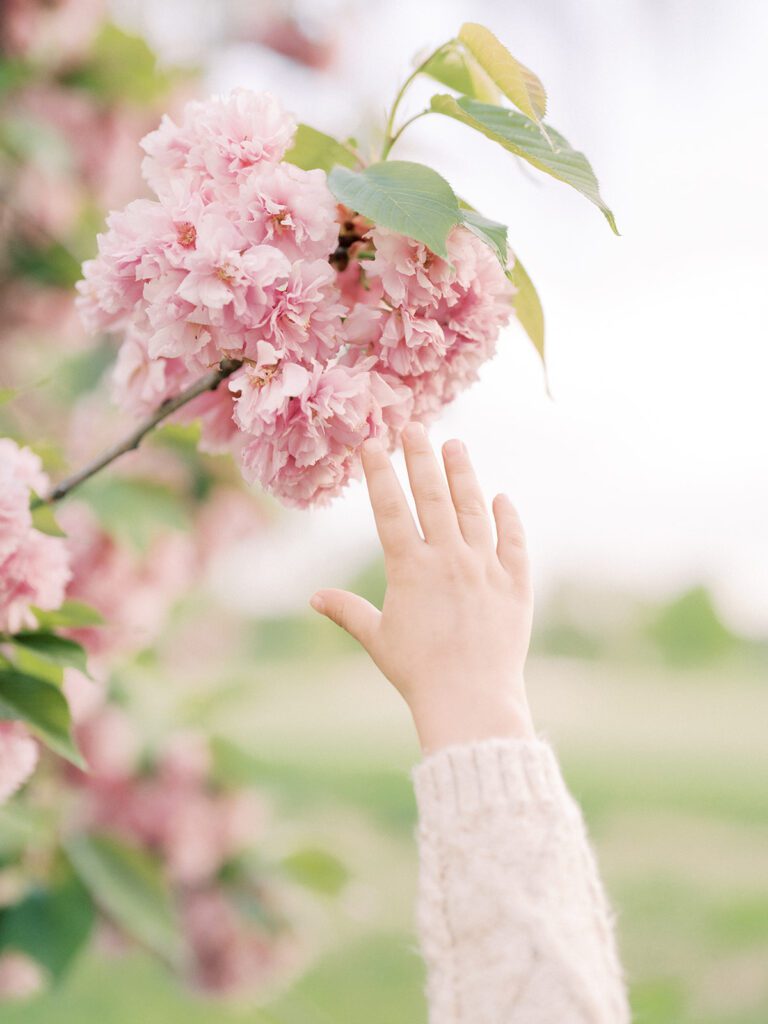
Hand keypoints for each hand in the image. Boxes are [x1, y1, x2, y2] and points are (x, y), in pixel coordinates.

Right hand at [310, 422, 534, 752]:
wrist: (471, 699)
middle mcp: (448, 559)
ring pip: (474, 510)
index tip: (373, 443)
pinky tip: (501, 499)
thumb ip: (348, 612)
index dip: (380, 474)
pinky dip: (508, 519)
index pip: (391, 509)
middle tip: (416, 425)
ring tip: (456, 446)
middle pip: (433, 496)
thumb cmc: (418, 673)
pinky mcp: (516, 585)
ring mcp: (485, 568)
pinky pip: (513, 543)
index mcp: (410, 568)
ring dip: (464, 475)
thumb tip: (314, 597)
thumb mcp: (378, 639)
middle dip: (421, 457)